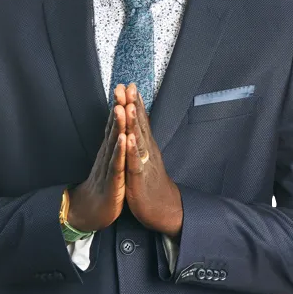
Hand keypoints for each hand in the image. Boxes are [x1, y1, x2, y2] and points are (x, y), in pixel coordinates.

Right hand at [67, 92, 127, 231]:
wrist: (89, 212)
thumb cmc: (103, 186)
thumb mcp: (110, 162)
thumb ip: (114, 144)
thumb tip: (118, 126)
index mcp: (110, 149)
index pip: (115, 123)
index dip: (121, 104)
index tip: (126, 86)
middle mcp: (107, 154)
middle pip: (114, 126)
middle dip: (119, 106)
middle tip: (123, 87)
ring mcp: (109, 166)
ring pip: (114, 142)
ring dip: (118, 124)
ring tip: (122, 106)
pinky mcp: (112, 182)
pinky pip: (117, 164)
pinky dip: (120, 151)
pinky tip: (124, 138)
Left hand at [123, 83, 182, 238]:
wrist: (164, 208)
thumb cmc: (152, 182)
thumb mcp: (147, 157)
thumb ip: (144, 139)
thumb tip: (141, 123)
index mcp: (146, 145)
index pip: (140, 120)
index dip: (134, 102)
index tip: (129, 84)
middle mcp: (147, 150)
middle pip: (139, 124)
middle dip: (132, 104)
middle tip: (128, 86)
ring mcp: (145, 163)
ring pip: (138, 139)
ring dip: (133, 122)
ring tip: (128, 106)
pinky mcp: (140, 179)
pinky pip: (136, 162)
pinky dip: (132, 150)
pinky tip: (129, 138)